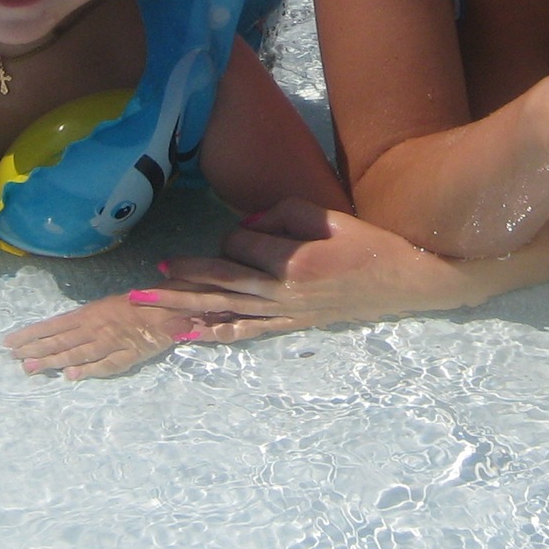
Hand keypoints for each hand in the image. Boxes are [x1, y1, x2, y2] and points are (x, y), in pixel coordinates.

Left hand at [3, 289, 237, 378]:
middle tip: (13, 358)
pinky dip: (88, 370)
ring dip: (53, 362)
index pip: (56, 324)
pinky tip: (71, 376)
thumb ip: (99, 313)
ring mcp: (113, 341)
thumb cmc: (153, 296)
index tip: (10, 341)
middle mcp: (99, 326)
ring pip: (78, 354)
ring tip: (31, 368)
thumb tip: (75, 322)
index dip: (32, 334)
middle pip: (61, 340)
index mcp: (95, 310)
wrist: (183, 303)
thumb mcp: (121, 300)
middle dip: (36, 349)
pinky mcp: (129, 354)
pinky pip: (106, 364)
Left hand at [138, 199, 475, 330]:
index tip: (255, 226)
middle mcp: (284, 290)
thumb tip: (251, 222)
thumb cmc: (369, 244)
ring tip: (150, 305)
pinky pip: (247, 331)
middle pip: (221, 280)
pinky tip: (189, 335)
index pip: (243, 242)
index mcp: (294, 259)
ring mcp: (286, 312)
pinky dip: (216, 333)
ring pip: (225, 308)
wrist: (404, 283)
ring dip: (186, 305)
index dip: (240, 231)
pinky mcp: (291, 324)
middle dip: (180, 278)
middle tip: (144, 279)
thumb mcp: (330, 216)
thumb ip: (287, 212)